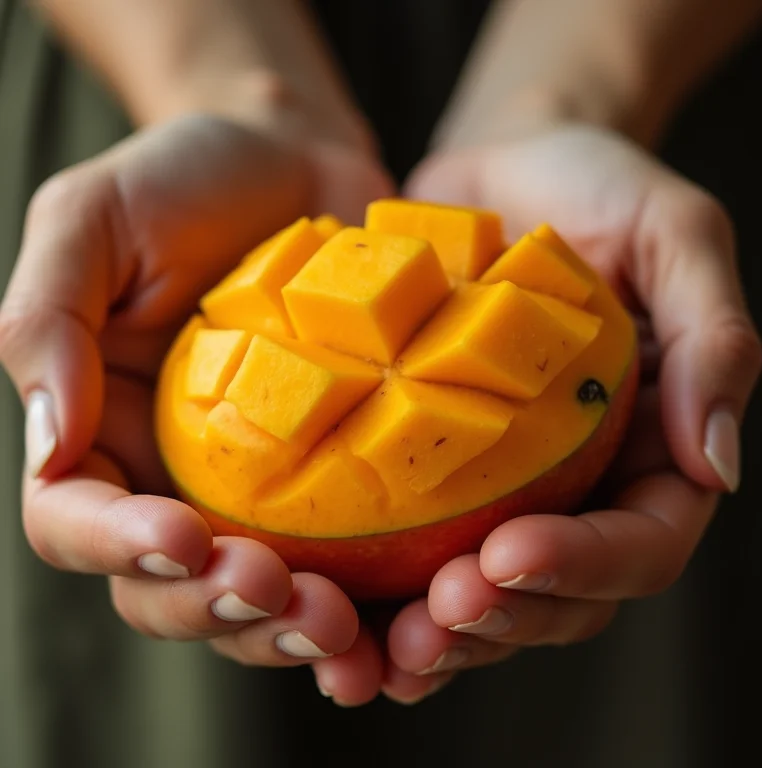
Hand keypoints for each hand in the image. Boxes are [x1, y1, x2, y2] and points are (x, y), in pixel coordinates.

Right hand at [0, 113, 393, 680]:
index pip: (80, 521)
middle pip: (172, 585)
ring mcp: (266, 488)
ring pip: (259, 598)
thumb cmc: (186, 180)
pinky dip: (370, 605)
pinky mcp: (343, 479)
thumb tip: (46, 446)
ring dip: (289, 628)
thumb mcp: (93, 222)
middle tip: (276, 591)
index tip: (183, 534)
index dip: (119, 547)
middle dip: (216, 606)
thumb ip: (48, 324)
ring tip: (337, 624)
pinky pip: (350, 561)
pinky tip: (402, 618)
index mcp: (105, 431)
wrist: (295, 161)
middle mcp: (181, 476)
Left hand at [369, 123, 761, 701]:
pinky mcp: (427, 468)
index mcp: (646, 449)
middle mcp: (575, 483)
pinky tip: (336, 616)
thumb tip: (718, 463)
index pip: (638, 542)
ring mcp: (499, 484)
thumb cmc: (592, 188)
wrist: (502, 169)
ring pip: (480, 597)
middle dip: (500, 621)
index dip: (582, 566)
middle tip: (435, 619)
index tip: (508, 556)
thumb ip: (711, 340)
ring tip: (381, 652)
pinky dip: (378, 598)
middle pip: (555, 594)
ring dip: (437, 638)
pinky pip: (406, 551)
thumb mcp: (672, 235)